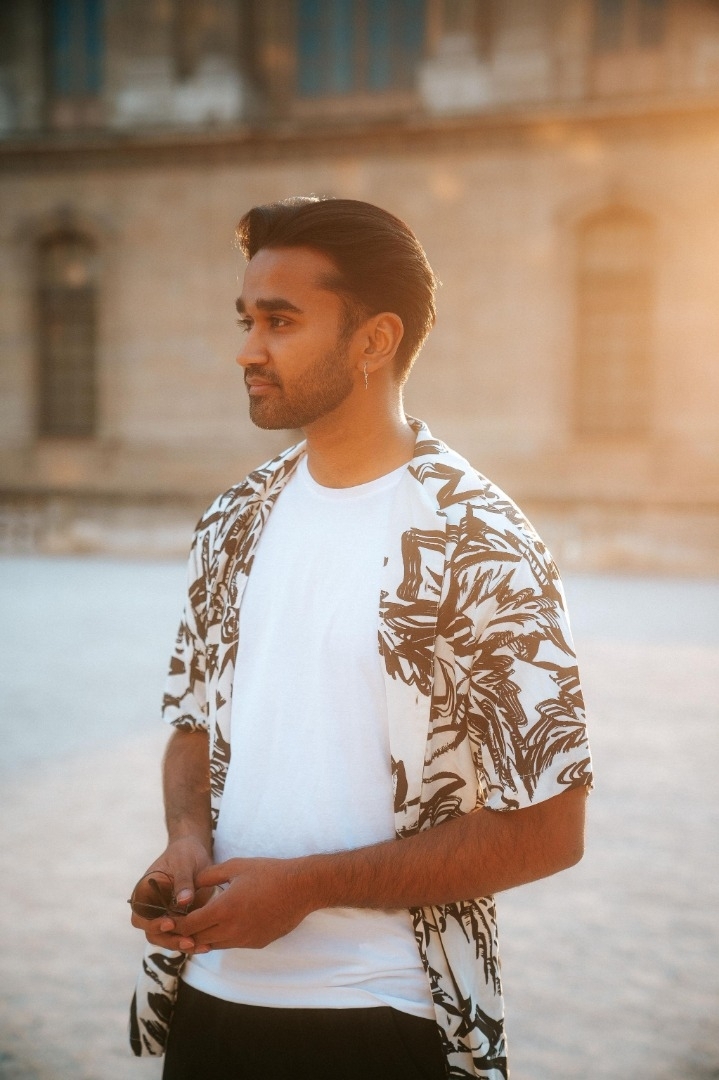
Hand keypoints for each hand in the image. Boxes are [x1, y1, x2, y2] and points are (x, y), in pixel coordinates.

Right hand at [129, 835, 213, 950]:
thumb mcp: (183, 863)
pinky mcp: (180, 921)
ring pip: (168, 938)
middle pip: (153, 933)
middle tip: (189, 942)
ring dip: (182, 944)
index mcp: (144, 894)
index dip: (152, 924)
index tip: (170, 923)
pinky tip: (207, 945)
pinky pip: (182, 935)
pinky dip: (192, 941)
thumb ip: (183, 881)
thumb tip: (184, 902)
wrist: (194, 852)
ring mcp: (165, 916)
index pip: (140, 917)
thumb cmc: (184, 854)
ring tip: (202, 946)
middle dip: (170, 940)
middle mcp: (151, 909)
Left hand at [169, 857, 315, 952]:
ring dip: (202, 938)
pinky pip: (231, 945)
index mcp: (224, 909)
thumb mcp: (236, 866)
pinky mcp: (256, 943)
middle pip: (198, 939)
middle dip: (185, 934)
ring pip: (214, 945)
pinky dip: (221, 938)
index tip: (165, 922)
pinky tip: (222, 926)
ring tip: (195, 928)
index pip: (190, 925)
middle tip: (176, 926)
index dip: (175, 925)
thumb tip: (192, 883)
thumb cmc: (269, 873)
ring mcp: (245, 939)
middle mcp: (233, 929)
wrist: (301, 888)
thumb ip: (209, 876)